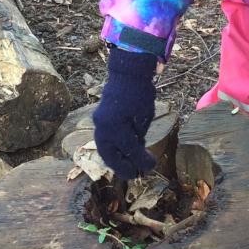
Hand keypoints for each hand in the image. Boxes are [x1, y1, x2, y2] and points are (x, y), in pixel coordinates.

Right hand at [93, 46, 156, 179]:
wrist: (126, 74)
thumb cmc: (139, 93)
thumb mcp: (144, 117)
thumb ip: (138, 136)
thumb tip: (137, 152)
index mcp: (115, 126)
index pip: (129, 150)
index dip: (141, 161)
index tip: (150, 167)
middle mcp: (102, 127)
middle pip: (110, 156)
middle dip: (122, 167)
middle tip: (135, 175)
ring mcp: (98, 124)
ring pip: (104, 149)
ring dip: (115, 160)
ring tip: (128, 168)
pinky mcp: (99, 121)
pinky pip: (104, 141)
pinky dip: (112, 150)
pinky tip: (122, 154)